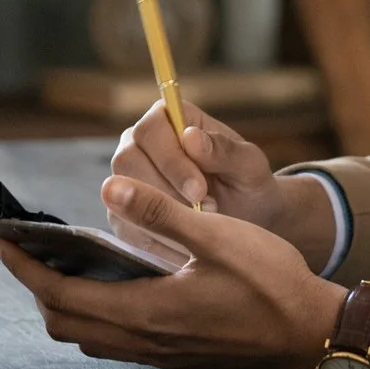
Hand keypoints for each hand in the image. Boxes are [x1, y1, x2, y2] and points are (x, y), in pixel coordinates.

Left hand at [0, 176, 346, 368]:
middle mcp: (146, 342)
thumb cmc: (271, 283)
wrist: (312, 333)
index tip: (3, 245)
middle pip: (67, 324)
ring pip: (92, 337)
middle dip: (38, 289)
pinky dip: (98, 314)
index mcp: (146, 312)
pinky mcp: (179, 357)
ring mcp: (162, 355)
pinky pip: (119, 342)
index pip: (62, 295)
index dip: (26, 270)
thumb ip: (159, 211)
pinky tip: (114, 285)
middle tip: (28, 253)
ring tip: (64, 265)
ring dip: (68, 304)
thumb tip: (109, 188)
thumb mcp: (215, 234)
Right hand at [111, 102, 338, 268]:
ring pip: (121, 196)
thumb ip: (224, 150)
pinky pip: (124, 228)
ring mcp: (126, 178)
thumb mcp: (249, 166)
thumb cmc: (247, 184)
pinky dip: (155, 241)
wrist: (245, 220)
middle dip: (166, 194)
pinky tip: (185, 250)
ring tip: (199, 229)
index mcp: (167, 118)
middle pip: (126, 162)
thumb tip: (190, 136)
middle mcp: (138, 143)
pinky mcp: (123, 213)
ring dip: (160, 219)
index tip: (199, 191)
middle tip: (203, 215)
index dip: (171, 162)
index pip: (150, 131)